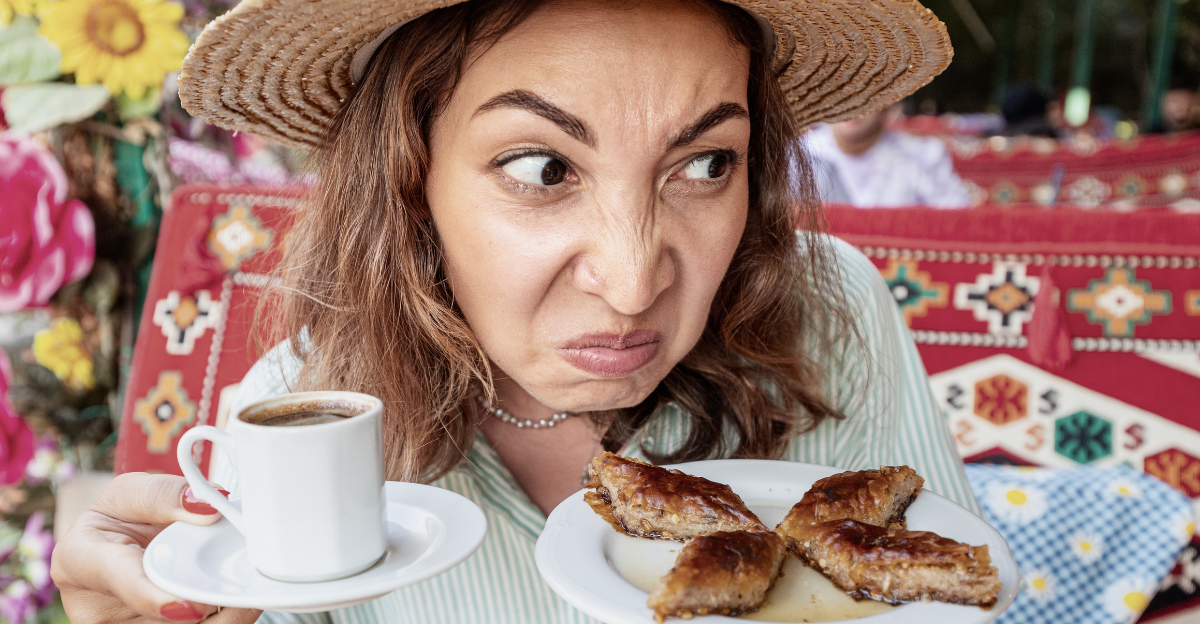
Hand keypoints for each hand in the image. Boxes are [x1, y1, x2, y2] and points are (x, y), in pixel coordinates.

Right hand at [51, 473, 261, 622]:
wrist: (113, 548)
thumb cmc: (120, 521)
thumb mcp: (132, 493)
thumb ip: (167, 494)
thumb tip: (209, 507)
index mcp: (78, 560)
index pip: (119, 581)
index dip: (153, 598)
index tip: (191, 606)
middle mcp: (93, 607)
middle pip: (158, 620)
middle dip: (205, 609)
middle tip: (244, 592)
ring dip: (220, 619)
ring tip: (242, 593)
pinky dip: (219, 622)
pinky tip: (233, 605)